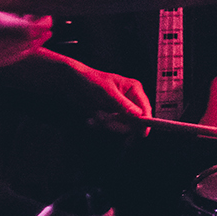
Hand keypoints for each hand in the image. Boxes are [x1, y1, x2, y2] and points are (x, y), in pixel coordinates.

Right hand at [0, 0, 51, 71]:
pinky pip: (10, 59)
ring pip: (20, 53)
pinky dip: (20, 50)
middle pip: (26, 42)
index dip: (40, 23)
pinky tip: (24, 39)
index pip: (24, 29)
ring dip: (32, 41)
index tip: (46, 14)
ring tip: (37, 28)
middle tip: (45, 19)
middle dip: (39, 31)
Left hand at [32, 49, 152, 117]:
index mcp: (133, 89)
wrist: (71, 82)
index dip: (145, 122)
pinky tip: (91, 120)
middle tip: (105, 123)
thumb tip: (139, 115)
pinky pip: (110, 126)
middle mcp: (129, 99)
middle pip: (134, 120)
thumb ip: (123, 105)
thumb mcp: (107, 93)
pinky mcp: (110, 114)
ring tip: (95, 116)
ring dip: (107, 124)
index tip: (141, 134)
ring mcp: (119, 108)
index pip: (145, 108)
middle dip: (118, 124)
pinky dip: (100, 124)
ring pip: (120, 125)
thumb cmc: (90, 81)